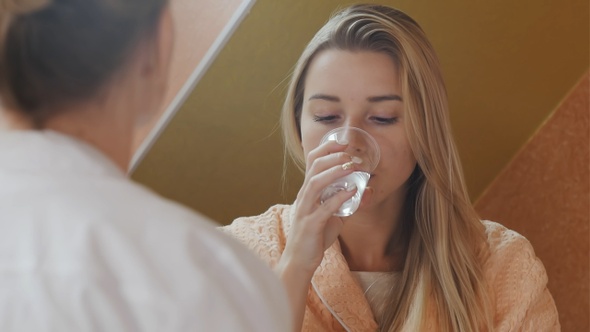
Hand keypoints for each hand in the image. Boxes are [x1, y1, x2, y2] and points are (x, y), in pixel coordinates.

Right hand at [282, 140, 358, 275]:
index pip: (312, 162)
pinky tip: (352, 191)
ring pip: (316, 183)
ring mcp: (305, 209)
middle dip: (333, 156)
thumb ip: (345, 203)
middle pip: (314, 167)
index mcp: (307, 191)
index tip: (343, 142)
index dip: (326, 149)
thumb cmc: (314, 237)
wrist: (299, 261)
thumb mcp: (333, 217)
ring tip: (351, 166)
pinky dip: (339, 197)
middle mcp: (304, 196)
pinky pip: (325, 207)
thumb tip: (364, 191)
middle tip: (351, 153)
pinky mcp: (310, 224)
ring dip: (335, 172)